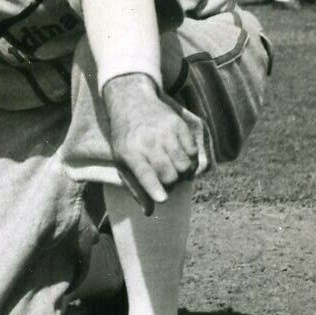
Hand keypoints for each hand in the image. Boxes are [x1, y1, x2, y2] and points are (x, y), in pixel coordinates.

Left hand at [102, 73, 209, 212]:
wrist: (133, 102)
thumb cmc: (126, 139)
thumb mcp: (122, 161)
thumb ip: (135, 187)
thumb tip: (149, 212)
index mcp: (130, 153)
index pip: (145, 174)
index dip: (155, 188)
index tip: (163, 199)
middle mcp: (148, 142)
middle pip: (169, 175)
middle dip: (171, 184)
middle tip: (166, 180)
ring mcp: (165, 133)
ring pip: (185, 166)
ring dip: (183, 174)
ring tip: (175, 170)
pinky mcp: (179, 126)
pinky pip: (193, 153)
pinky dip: (191, 161)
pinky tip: (182, 159)